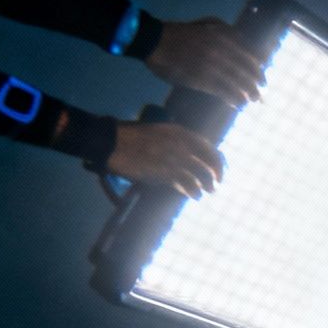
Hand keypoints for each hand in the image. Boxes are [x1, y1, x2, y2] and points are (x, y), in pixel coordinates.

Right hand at [106, 121, 223, 198]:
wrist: (109, 142)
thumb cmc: (130, 136)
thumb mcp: (158, 131)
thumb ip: (175, 140)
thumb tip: (190, 154)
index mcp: (179, 132)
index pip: (208, 147)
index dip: (217, 161)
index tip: (218, 169)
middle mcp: (180, 144)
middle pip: (209, 163)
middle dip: (216, 175)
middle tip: (216, 185)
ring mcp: (173, 158)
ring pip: (200, 176)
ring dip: (206, 186)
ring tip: (207, 192)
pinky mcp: (164, 172)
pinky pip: (186, 184)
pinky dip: (192, 191)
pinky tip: (194, 195)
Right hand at [145, 17, 264, 105]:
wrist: (154, 41)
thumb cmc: (182, 33)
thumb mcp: (208, 24)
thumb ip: (228, 32)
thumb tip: (247, 43)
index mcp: (224, 37)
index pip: (251, 57)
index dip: (260, 71)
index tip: (264, 79)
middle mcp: (221, 51)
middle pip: (247, 73)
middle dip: (257, 86)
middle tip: (262, 95)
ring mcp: (211, 66)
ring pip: (237, 83)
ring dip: (248, 94)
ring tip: (252, 102)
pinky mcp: (200, 79)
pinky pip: (222, 91)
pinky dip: (232, 98)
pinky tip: (237, 104)